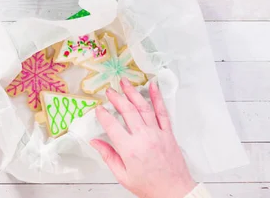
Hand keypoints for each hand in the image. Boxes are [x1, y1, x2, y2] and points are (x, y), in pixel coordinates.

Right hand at [91, 78, 195, 197]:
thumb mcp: (122, 175)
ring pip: (143, 107)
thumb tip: (95, 142)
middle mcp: (143, 138)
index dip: (103, 115)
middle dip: (116, 98)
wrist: (173, 192)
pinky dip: (157, 97)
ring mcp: (157, 133)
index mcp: (129, 149)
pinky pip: (162, 112)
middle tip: (109, 91)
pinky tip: (153, 87)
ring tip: (125, 83)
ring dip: (133, 93)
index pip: (112, 125)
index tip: (98, 109)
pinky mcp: (168, 133)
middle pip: (127, 111)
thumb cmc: (150, 187)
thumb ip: (108, 156)